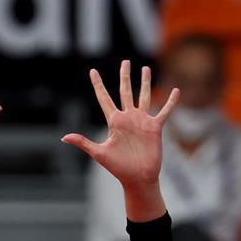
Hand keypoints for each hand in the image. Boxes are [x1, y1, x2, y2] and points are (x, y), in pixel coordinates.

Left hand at [61, 60, 177, 187]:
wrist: (138, 178)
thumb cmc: (119, 168)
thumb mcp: (100, 153)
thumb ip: (84, 142)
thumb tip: (64, 137)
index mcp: (114, 121)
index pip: (104, 98)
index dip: (98, 84)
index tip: (92, 71)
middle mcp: (128, 118)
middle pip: (125, 91)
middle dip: (124, 76)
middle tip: (125, 62)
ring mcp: (142, 121)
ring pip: (144, 96)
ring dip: (144, 82)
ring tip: (145, 68)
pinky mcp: (155, 128)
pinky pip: (164, 111)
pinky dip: (170, 102)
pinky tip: (176, 91)